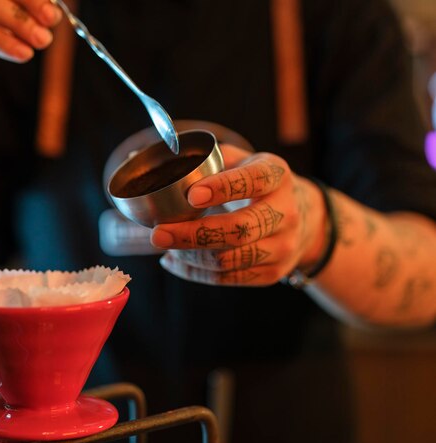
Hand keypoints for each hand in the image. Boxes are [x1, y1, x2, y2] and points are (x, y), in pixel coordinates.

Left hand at [150, 145, 327, 285]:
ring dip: (190, 256)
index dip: (223, 188)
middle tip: (157, 233)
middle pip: (239, 230)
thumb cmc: (258, 186)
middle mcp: (286, 212)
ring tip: (164, 247)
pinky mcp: (272, 273)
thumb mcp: (245, 162)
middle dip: (193, 235)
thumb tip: (144, 155)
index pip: (254, 181)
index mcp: (277, 176)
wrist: (305, 220)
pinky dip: (195, 273)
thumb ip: (204, 158)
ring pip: (230, 260)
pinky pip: (228, 279)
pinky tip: (175, 262)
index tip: (191, 195)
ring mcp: (282, 247)